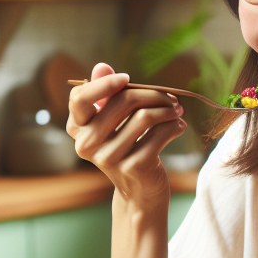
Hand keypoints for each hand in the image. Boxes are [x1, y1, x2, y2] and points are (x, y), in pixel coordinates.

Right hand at [67, 62, 185, 210]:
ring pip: (145, 117)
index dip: (104, 83)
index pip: (80, 97)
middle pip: (122, 101)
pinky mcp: (133, 167)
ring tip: (177, 112)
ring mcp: (109, 158)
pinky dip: (174, 126)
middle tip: (171, 99)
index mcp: (78, 129)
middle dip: (153, 94)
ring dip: (168, 110)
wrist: (140, 192)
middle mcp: (87, 144)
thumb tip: (102, 66)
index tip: (127, 79)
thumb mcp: (115, 122)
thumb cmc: (128, 149)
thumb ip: (107, 94)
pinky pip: (160, 134)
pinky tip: (179, 126)